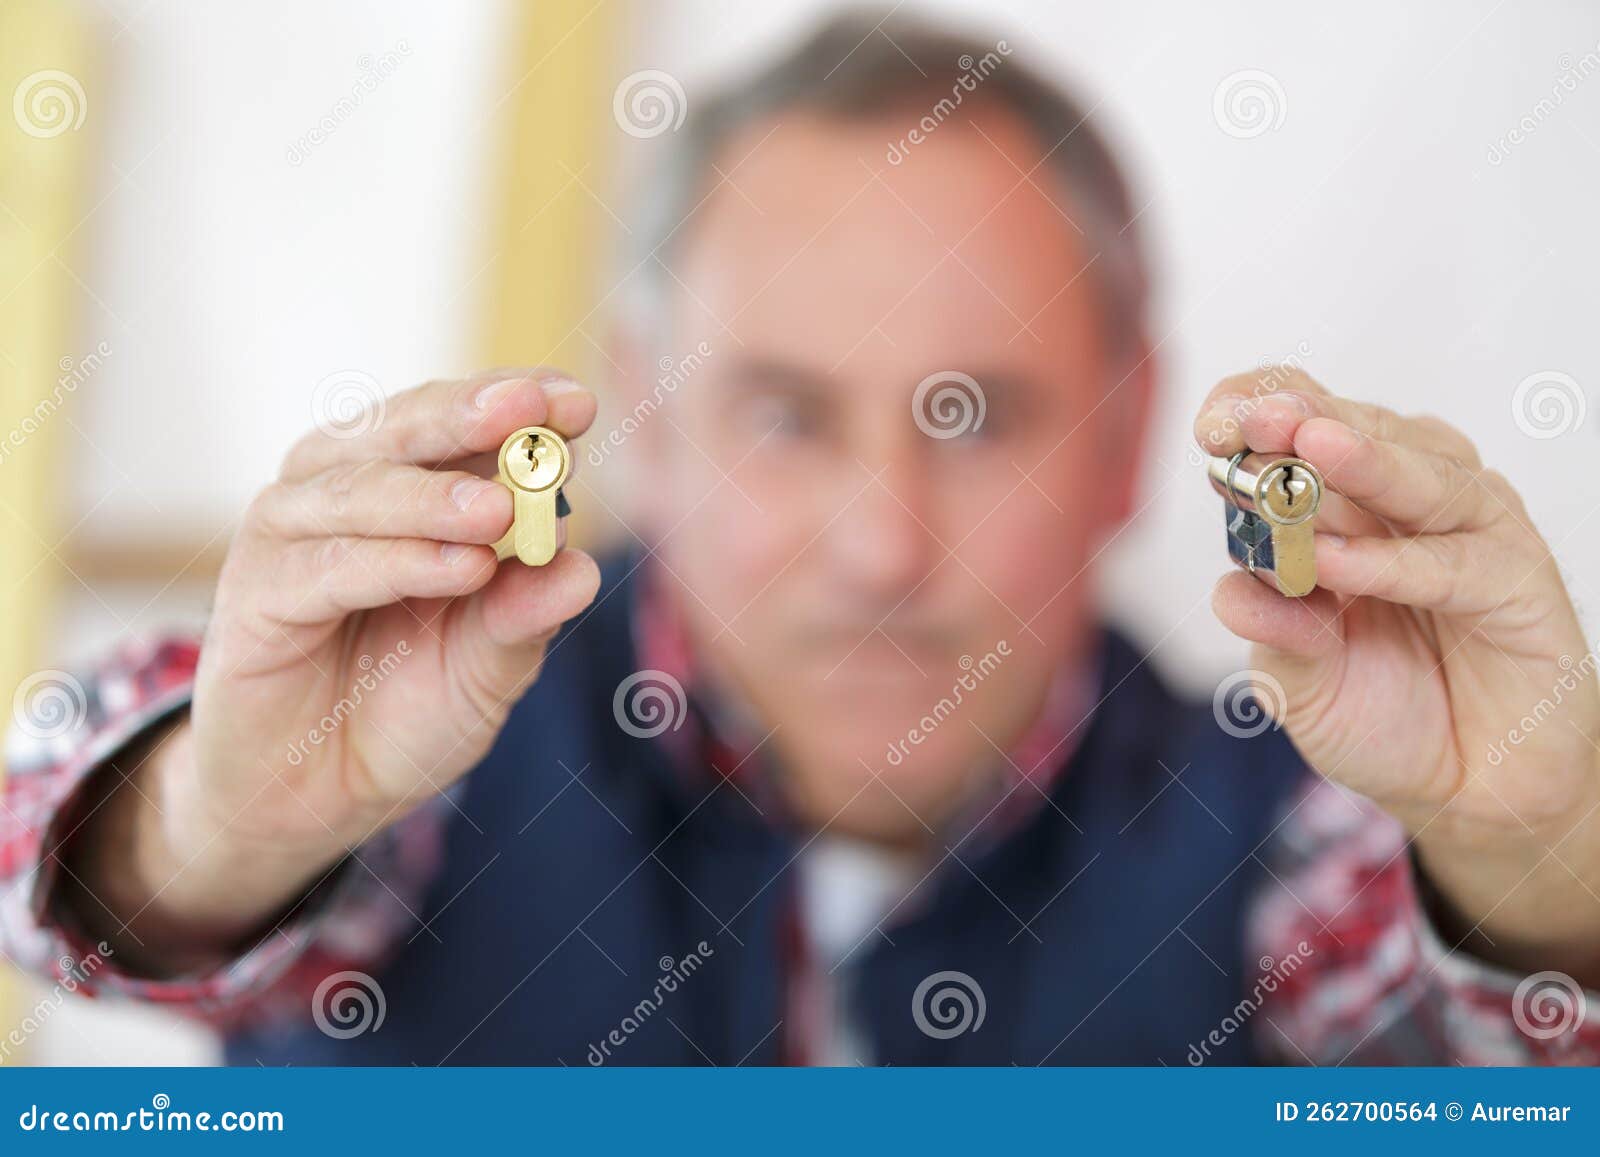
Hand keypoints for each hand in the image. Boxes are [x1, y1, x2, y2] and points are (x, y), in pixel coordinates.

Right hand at [73, 369, 600, 968]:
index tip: (578, 402)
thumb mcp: (488, 668)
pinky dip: (397, 561)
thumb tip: (582, 569)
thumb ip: (526, 617)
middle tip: (534, 409)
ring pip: (359, 489)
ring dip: (433, 495)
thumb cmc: (405, 711)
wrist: (316, 797)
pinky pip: (329, 567)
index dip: (517, 402)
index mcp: (408, 488)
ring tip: (500, 511)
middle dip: (471, 416)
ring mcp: (291, 537)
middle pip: (403, 429)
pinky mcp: (256, 595)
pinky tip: (462, 569)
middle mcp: (344, 493)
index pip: (462, 424)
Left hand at [1196, 368, 1599, 976]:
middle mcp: (1407, 503)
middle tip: (1259, 418)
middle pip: (1360, 431)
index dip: (1259, 411)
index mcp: (1344, 505)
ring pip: (1420, 475)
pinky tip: (1337, 561)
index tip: (1211, 427)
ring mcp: (1468, 533)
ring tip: (1310, 448)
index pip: (1303, 426)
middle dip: (1303, 418)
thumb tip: (1231, 589)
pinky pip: (1453, 561)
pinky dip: (1392, 560)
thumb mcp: (1299, 681)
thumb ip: (1272, 633)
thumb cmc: (1382, 715)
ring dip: (1363, 460)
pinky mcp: (1518, 580)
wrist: (1467, 790)